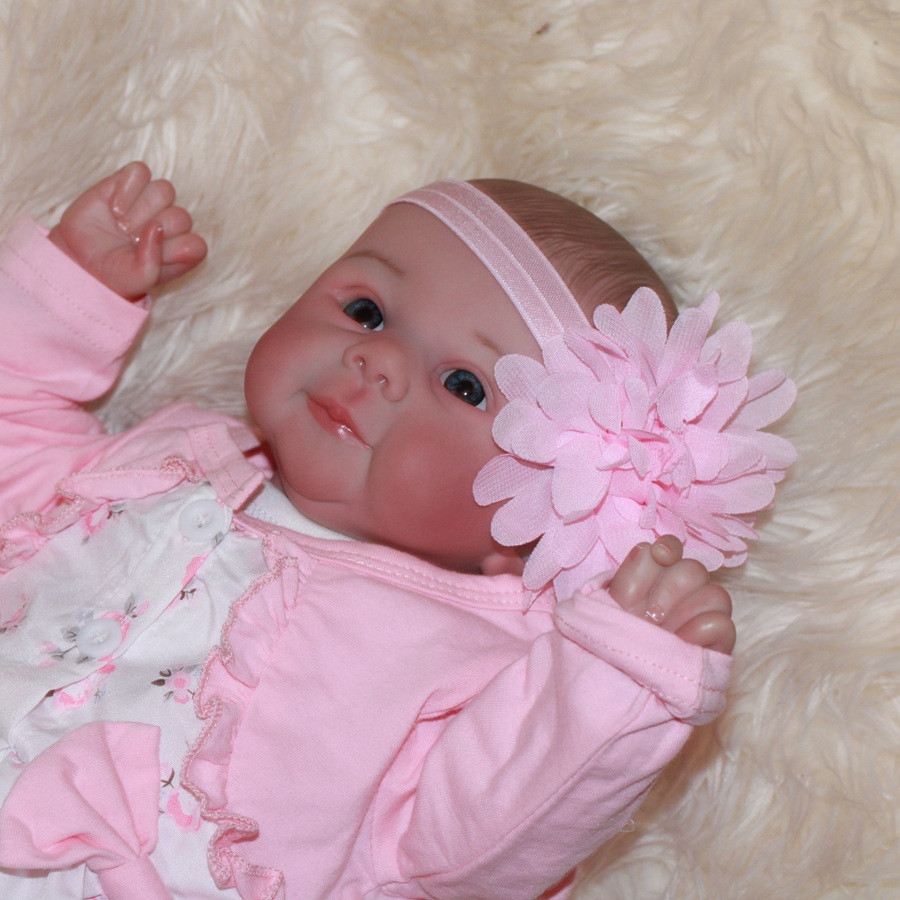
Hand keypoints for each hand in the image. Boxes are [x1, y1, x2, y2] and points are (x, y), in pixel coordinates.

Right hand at [48, 161, 207, 298]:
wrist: (80, 262)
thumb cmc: (114, 274)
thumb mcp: (137, 280)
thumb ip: (152, 263)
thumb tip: (156, 227)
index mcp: (179, 252)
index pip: (197, 245)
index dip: (175, 250)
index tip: (153, 258)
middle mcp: (169, 226)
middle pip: (182, 217)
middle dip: (154, 230)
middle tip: (129, 240)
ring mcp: (150, 203)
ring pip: (165, 190)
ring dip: (141, 209)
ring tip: (121, 225)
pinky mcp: (128, 184)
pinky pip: (140, 171)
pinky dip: (127, 188)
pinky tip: (113, 207)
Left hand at [607, 535, 735, 653]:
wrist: (624, 679)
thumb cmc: (618, 638)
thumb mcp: (613, 607)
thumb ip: (630, 576)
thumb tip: (650, 549)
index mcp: (659, 576)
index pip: (673, 548)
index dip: (669, 548)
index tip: (659, 556)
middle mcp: (686, 590)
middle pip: (695, 569)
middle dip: (668, 590)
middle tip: (648, 617)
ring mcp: (705, 614)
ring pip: (715, 593)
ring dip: (684, 612)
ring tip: (660, 632)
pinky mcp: (719, 641)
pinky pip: (722, 623)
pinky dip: (698, 631)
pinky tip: (679, 643)